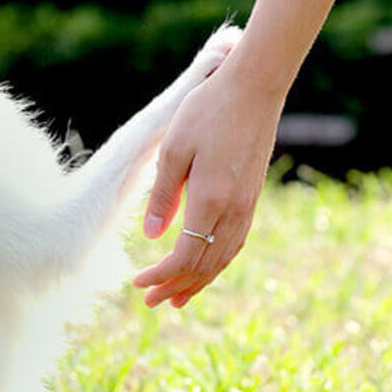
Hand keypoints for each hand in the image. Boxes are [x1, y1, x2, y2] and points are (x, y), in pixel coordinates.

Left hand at [132, 58, 283, 308]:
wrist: (254, 88)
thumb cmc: (206, 112)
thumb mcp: (173, 150)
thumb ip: (162, 196)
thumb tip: (151, 237)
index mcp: (210, 200)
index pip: (184, 257)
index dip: (160, 276)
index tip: (137, 284)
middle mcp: (233, 211)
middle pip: (204, 266)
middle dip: (175, 288)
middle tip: (150, 303)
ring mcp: (247, 206)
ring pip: (223, 259)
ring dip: (198, 282)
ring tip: (177, 298)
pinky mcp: (252, 197)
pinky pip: (234, 244)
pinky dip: (217, 263)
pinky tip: (205, 267)